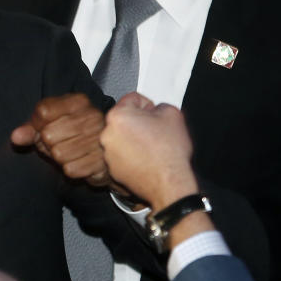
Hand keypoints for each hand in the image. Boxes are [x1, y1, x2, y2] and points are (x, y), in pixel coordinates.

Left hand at [11, 93, 110, 186]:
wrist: (100, 154)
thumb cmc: (69, 135)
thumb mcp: (48, 125)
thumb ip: (30, 129)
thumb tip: (15, 137)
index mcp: (78, 101)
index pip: (43, 112)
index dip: (37, 124)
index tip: (45, 127)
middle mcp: (92, 116)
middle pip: (48, 135)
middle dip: (48, 144)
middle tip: (60, 142)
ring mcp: (100, 138)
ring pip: (58, 154)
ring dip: (59, 158)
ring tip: (70, 151)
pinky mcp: (103, 161)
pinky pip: (70, 170)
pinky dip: (70, 169)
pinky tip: (79, 161)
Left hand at [100, 93, 198, 209]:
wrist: (169, 181)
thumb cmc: (169, 152)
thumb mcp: (172, 114)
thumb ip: (159, 106)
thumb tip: (156, 110)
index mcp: (118, 116)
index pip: (132, 99)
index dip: (148, 104)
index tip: (154, 113)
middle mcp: (107, 134)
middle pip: (125, 120)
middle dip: (139, 123)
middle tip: (155, 131)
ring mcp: (108, 153)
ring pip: (123, 138)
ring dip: (135, 139)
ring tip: (152, 147)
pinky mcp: (112, 169)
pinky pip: (122, 155)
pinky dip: (132, 156)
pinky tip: (147, 158)